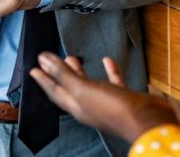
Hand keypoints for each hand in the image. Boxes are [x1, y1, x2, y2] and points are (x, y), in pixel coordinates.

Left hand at [30, 54, 176, 143]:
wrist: (146, 120)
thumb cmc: (113, 108)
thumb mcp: (82, 90)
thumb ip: (63, 74)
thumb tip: (43, 60)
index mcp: (76, 106)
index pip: (54, 91)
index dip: (43, 79)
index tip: (33, 67)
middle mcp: (89, 105)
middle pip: (69, 88)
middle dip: (58, 74)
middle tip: (49, 61)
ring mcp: (106, 102)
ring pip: (89, 85)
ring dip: (80, 72)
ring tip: (73, 58)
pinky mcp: (123, 97)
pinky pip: (113, 82)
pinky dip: (109, 71)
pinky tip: (107, 60)